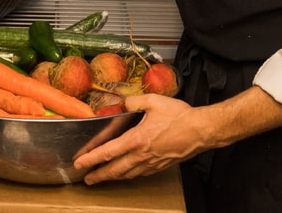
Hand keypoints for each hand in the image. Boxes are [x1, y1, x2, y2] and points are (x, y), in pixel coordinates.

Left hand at [72, 94, 208, 184]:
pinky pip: (140, 174)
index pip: (108, 152)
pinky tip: (127, 173)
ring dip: (112, 177)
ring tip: (102, 178)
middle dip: (99, 175)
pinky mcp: (161, 165)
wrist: (201, 131)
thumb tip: (123, 102)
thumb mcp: (154, 101)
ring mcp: (152, 162)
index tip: (80, 163)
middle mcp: (142, 154)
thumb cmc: (180, 116)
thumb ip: (134, 101)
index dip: (92, 158)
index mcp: (137, 139)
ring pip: (127, 174)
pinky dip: (129, 175)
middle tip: (87, 179)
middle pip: (115, 169)